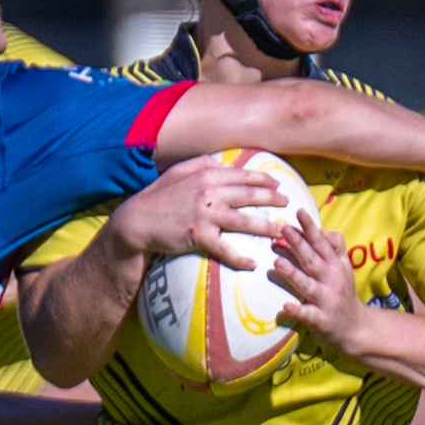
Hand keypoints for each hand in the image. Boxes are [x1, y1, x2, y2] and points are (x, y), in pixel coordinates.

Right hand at [107, 157, 287, 270]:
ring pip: (244, 220)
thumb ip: (202, 164)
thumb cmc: (158, 197)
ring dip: (266, 227)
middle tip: (288, 204)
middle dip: (273, 199)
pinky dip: (240, 258)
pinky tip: (252, 264)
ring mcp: (204, 213)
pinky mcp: (198, 235)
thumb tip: (223, 161)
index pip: (242, 174)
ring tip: (282, 233)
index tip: (278, 184)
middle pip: (249, 194)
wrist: (136, 221)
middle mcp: (209, 191)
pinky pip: (224, 248)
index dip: (263, 179)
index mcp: (206, 174)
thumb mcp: (179, 172)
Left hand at [269, 212, 372, 357]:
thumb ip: (330, 247)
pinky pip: (308, 315)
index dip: (311, 227)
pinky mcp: (322, 320)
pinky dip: (297, 311)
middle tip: (283, 229)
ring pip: (308, 285)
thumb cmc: (342, 294)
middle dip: (299, 244)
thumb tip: (312, 228)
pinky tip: (285, 307)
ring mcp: (327, 300)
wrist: (356, 328)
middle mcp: (333, 280)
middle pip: (313, 259)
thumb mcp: (341, 268)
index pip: (323, 243)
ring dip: (293, 273)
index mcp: (336, 265)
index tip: (299, 211)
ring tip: (277, 262)